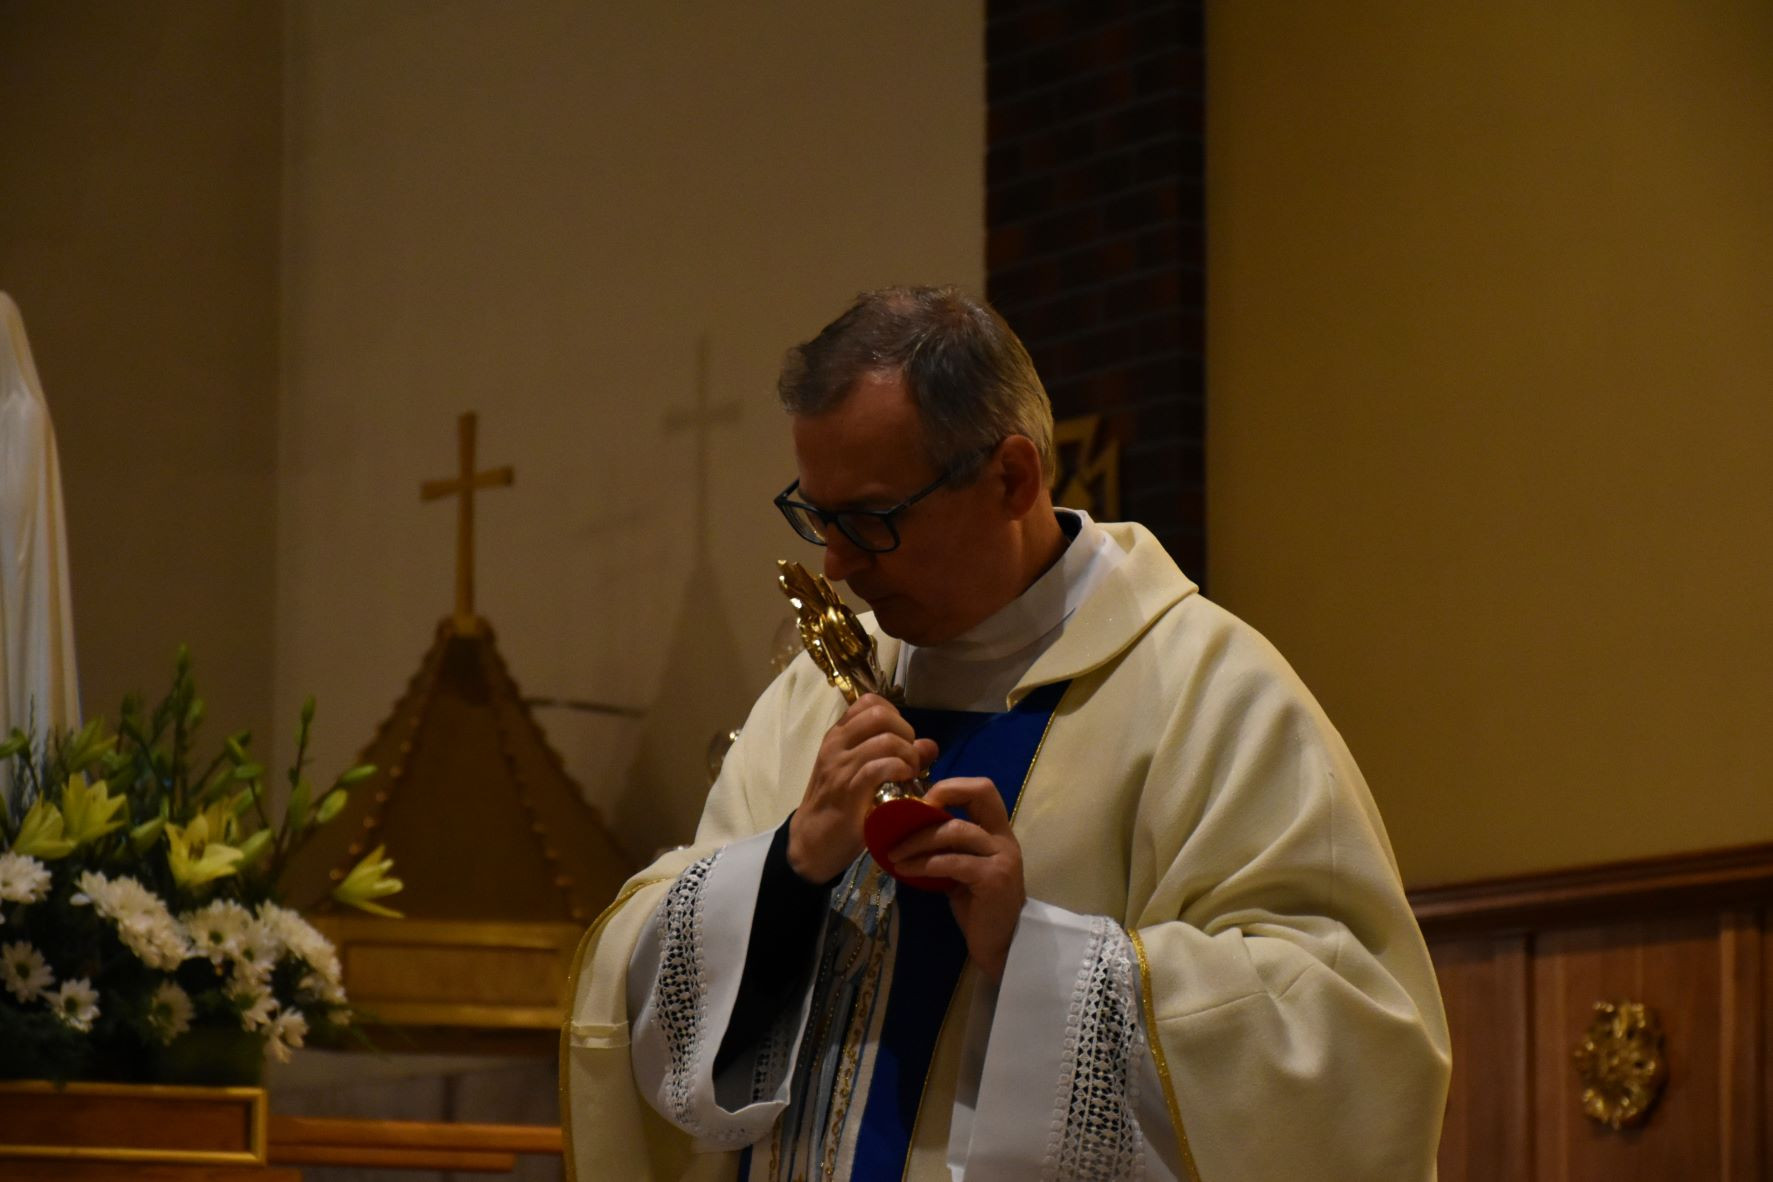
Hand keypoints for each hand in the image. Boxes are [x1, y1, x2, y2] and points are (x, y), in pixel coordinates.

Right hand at [788, 693, 937, 883]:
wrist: (811, 843)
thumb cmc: (840, 807)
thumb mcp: (864, 775)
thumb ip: (895, 755)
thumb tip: (930, 745)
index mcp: (838, 736)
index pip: (870, 702)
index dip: (896, 716)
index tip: (902, 740)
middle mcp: (836, 744)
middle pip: (880, 714)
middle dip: (905, 733)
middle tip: (909, 758)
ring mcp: (840, 766)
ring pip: (885, 740)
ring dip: (907, 755)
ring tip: (909, 773)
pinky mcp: (848, 790)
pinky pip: (880, 767)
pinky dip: (900, 769)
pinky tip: (903, 781)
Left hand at [887, 777, 1024, 980]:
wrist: (998, 946)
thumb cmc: (977, 907)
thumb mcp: (962, 869)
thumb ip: (947, 847)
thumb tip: (904, 829)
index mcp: (998, 831)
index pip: (982, 789)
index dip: (951, 785)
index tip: (919, 801)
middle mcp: (1004, 838)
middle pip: (981, 792)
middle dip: (941, 794)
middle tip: (905, 812)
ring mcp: (1002, 857)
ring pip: (956, 830)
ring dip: (918, 838)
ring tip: (893, 852)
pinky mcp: (993, 879)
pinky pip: (952, 862)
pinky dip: (923, 863)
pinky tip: (904, 870)